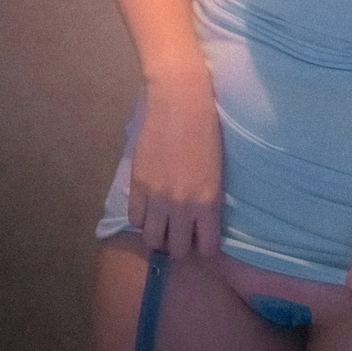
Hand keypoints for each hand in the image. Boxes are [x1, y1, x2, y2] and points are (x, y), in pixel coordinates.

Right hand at [128, 71, 222, 259]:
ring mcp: (157, 197)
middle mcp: (182, 206)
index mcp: (208, 201)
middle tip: (181, 232)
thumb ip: (207, 199)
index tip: (202, 240)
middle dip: (180, 245)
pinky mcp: (137, 184)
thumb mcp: (216, 170)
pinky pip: (135, 218)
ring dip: (158, 235)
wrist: (180, 100)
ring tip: (163, 223)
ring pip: (151, 240)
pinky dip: (142, 218)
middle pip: (176, 250)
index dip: (204, 248)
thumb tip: (200, 219)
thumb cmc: (207, 127)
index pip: (206, 248)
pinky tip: (149, 208)